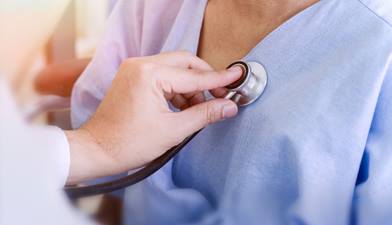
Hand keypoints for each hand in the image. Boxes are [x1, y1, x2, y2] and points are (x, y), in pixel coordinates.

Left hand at [65, 52, 241, 182]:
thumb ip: (205, 114)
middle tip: (221, 95)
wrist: (96, 150)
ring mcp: (134, 69)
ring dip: (190, 87)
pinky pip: (162, 76)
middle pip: (185, 63)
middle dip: (204, 79)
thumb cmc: (128, 143)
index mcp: (150, 75)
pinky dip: (175, 89)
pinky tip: (181, 107)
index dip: (219, 79)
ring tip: (197, 110)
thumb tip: (229, 106)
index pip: (194, 76)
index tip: (237, 76)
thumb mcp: (173, 130)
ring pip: (174, 69)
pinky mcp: (132, 77)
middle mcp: (141, 64)